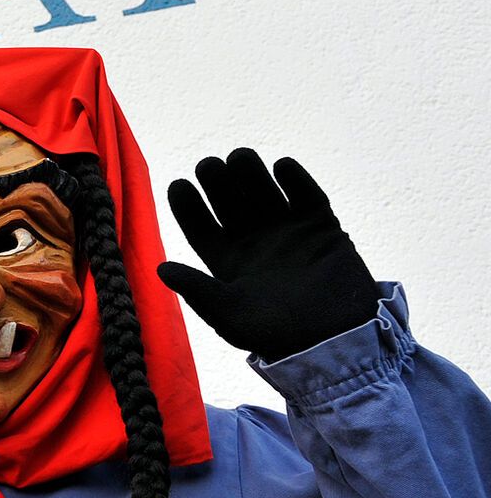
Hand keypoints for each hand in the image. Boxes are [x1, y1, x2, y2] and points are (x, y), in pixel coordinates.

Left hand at [157, 148, 377, 361]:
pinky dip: (296, 179)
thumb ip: (198, 290)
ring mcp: (288, 231)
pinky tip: (282, 166)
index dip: (188, 207)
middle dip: (218, 183)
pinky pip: (307, 195)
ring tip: (240, 157)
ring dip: (251, 173)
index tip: (178, 185)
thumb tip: (160, 268)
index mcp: (228, 262)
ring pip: (263, 192)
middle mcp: (254, 242)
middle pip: (230, 203)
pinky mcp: (322, 226)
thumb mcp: (229, 316)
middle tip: (209, 166)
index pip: (201, 227)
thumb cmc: (278, 335)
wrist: (336, 339)